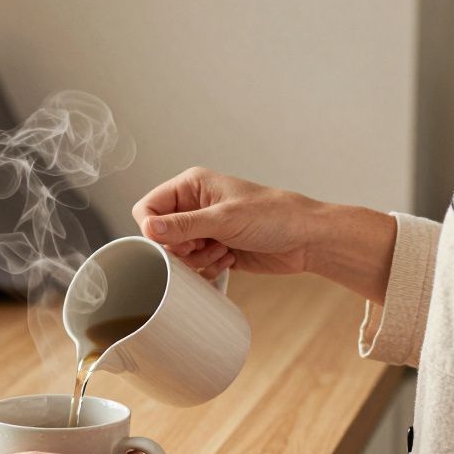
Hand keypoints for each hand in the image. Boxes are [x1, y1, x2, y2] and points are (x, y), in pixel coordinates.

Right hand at [131, 167, 321, 278]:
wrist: (306, 239)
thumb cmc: (273, 216)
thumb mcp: (224, 219)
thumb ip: (183, 225)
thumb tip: (147, 229)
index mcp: (192, 186)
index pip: (148, 207)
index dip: (153, 229)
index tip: (175, 242)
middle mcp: (195, 206)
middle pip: (160, 235)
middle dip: (180, 248)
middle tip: (203, 246)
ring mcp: (205, 229)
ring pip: (177, 255)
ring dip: (198, 260)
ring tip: (223, 250)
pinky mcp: (215, 248)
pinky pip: (194, 267)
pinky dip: (208, 268)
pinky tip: (229, 258)